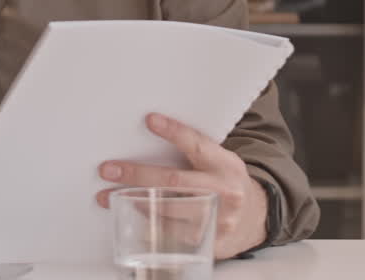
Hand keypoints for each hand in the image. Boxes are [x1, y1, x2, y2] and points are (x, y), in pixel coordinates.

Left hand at [97, 113, 268, 258]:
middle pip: (173, 182)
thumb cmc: (227, 184)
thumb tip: (151, 131)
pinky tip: (130, 217)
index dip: (174, 132)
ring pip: (167, 211)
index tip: (150, 120)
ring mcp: (216, 221)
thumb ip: (195, 154)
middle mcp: (224, 192)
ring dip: (133, 202)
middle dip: (137, 174)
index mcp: (227, 166)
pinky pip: (170, 234)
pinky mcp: (208, 244)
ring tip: (108, 196)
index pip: (198, 145)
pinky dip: (147, 224)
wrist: (256, 218)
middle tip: (108, 169)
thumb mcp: (220, 162)